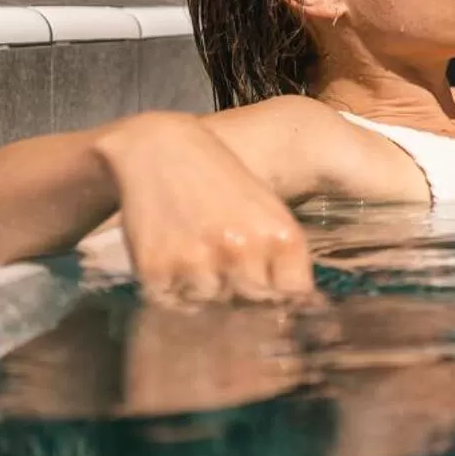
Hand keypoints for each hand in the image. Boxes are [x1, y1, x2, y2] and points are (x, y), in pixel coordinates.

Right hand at [93, 111, 319, 306]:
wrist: (157, 150)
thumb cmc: (218, 177)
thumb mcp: (265, 207)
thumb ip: (283, 255)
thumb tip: (300, 305)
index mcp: (277, 234)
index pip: (293, 293)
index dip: (279, 288)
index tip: (267, 279)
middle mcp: (239, 250)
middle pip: (252, 303)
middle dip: (242, 289)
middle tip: (224, 257)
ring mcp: (196, 262)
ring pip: (212, 305)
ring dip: (205, 289)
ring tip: (196, 250)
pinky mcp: (154, 270)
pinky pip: (173, 303)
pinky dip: (173, 288)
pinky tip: (173, 255)